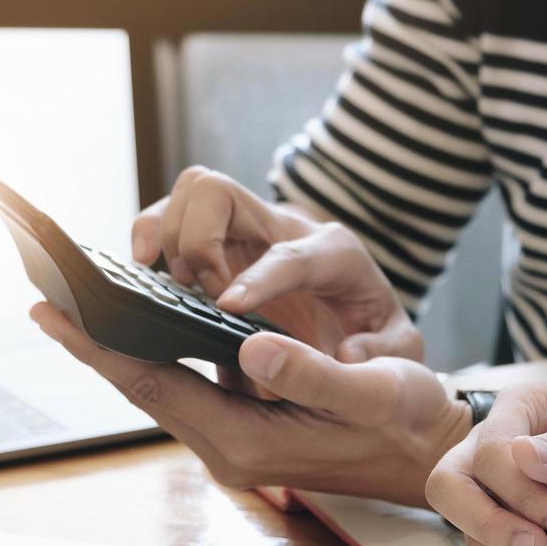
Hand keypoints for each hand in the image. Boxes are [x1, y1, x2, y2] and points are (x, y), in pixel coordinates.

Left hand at [31, 303, 469, 505]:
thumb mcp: (373, 392)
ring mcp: (233, 441)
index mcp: (244, 441)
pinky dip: (156, 354)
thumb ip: (313, 374)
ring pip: (160, 386)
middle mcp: (228, 446)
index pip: (154, 387)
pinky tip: (143, 324)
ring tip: (81, 302)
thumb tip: (252, 346)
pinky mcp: (245, 429)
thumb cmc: (408, 424)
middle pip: (143, 386)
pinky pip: (183, 387)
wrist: (430, 458)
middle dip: (94, 343)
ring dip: (121, 347)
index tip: (51, 311)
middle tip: (48, 294)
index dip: (100, 348)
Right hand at [133, 167, 420, 363]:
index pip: (290, 254)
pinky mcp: (219, 244)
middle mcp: (287, 229)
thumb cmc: (377, 336)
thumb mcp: (401, 351)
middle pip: (220, 192)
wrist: (364, 319)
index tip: (227, 307)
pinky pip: (171, 218)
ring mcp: (248, 231)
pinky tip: (145, 272)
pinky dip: (149, 237)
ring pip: (189, 194)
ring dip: (168, 237)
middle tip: (201, 299)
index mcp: (335, 253)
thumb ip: (383, 352)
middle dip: (197, 242)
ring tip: (173, 289)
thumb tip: (346, 354)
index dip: (257, 277)